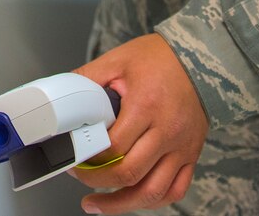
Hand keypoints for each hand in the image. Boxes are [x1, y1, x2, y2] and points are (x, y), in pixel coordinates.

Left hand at [70, 34, 208, 213]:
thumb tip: (60, 96)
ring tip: (98, 205)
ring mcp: (182, 147)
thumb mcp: (117, 60)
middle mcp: (167, 131)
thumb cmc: (158, 58)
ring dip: (122, 203)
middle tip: (80, 178)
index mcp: (146, 106)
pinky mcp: (192, 154)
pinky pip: (176, 190)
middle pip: (130, 174)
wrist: (199, 58)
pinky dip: (153, 201)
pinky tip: (132, 199)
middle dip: (98, 182)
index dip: (89, 157)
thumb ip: (87, 79)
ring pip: (153, 192)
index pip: (113, 147)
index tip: (73, 157)